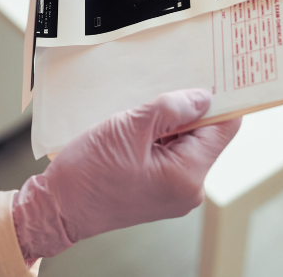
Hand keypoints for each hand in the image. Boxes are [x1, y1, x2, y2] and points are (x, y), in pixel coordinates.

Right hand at [12, 89, 240, 261]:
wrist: (58, 207)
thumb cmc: (87, 173)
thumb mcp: (130, 127)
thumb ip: (172, 108)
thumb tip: (204, 97)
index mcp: (187, 175)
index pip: (224, 129)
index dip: (223, 101)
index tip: (215, 76)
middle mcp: (188, 188)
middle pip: (206, 135)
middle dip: (189, 109)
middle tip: (167, 85)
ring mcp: (174, 192)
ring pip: (186, 143)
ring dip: (170, 123)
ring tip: (142, 110)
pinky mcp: (159, 190)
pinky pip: (170, 155)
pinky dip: (158, 137)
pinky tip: (137, 126)